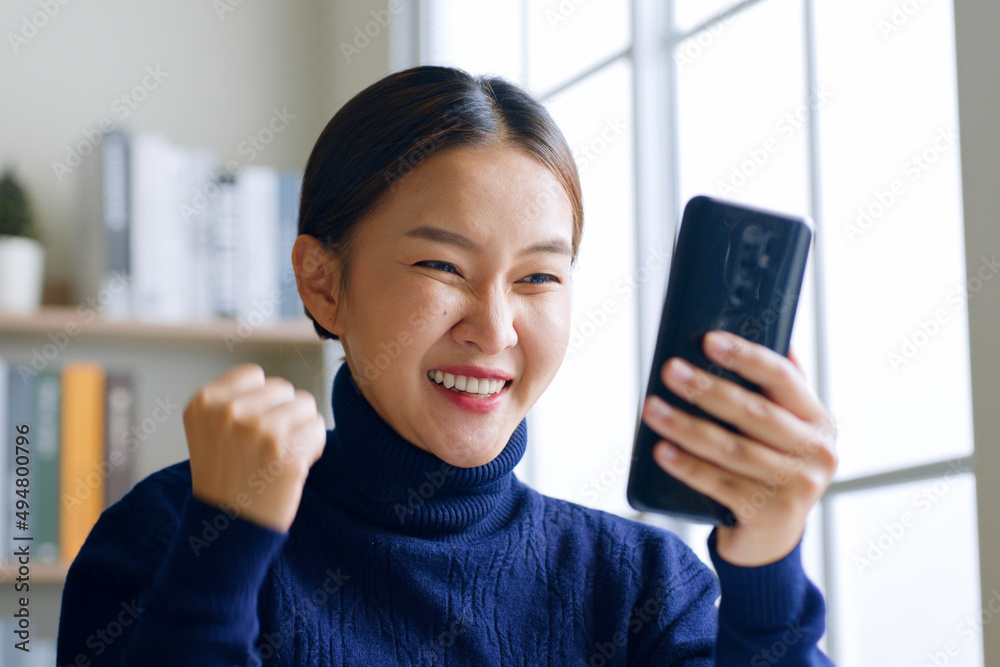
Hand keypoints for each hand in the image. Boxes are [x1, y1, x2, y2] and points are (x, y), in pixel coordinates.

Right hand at [183, 363, 326, 531]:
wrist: (227, 527)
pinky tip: (293, 466)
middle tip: (266, 448)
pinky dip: (312, 446)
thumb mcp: (210, 428)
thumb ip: (235, 400)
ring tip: (280, 455)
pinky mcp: (287, 453)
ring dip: (301, 429)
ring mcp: (259, 431)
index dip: (261, 401)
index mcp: (204, 402)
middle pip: (283, 389)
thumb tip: (281, 387)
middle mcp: (229, 412)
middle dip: (283, 414)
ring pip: (306, 404)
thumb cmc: (225, 476)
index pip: (254, 375)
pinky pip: (318, 428)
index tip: (250, 428)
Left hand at [641, 331, 836, 566]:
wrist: (771, 540)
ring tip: (652, 409)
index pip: (783, 377)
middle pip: (753, 413)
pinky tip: (661, 451)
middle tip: (669, 370)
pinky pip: (720, 483)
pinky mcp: (772, 515)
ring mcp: (798, 486)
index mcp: (818, 419)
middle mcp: (816, 452)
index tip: (709, 339)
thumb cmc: (767, 468)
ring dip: (686, 426)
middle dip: (706, 389)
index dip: (746, 356)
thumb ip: (770, 389)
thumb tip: (746, 327)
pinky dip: (687, 466)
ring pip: (732, 449)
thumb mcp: (780, 430)